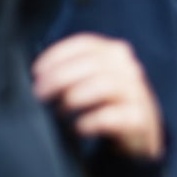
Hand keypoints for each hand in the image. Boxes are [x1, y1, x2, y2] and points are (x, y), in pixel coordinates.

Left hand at [32, 34, 162, 159]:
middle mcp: (128, 69)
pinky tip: (78, 127)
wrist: (139, 132)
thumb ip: (75, 69)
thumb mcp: (95, 78)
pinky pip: (111, 117)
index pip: (84, 45)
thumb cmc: (109, 102)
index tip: (38, 72)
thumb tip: (41, 76)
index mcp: (114, 53)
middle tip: (41, 94)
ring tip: (60, 111)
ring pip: (103, 85)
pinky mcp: (139, 118)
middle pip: (91, 64)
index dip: (56, 56)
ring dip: (74, 98)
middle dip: (59, 78)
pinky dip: (89, 122)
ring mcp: (136, 93)